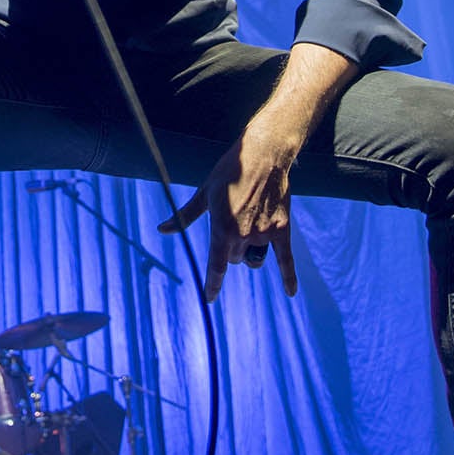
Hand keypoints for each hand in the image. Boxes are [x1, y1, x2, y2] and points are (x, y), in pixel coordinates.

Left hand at [158, 131, 299, 300]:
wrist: (264, 156)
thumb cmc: (230, 172)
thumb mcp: (204, 193)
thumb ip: (185, 215)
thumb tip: (162, 229)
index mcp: (222, 228)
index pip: (216, 265)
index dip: (213, 284)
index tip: (210, 298)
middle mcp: (244, 235)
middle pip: (234, 258)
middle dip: (231, 248)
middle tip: (233, 221)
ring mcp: (264, 233)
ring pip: (253, 256)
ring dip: (249, 250)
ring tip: (250, 223)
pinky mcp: (282, 228)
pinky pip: (285, 258)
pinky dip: (288, 277)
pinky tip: (290, 292)